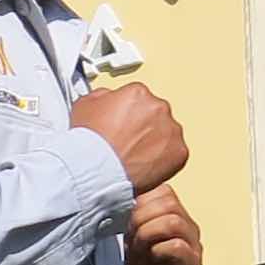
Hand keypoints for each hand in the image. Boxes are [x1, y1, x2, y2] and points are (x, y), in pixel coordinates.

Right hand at [69, 83, 188, 191]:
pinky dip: (163, 160)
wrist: (98, 171)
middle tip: (127, 142)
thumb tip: (108, 97)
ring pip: (166, 134)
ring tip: (134, 156)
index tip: (121, 125)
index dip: (127, 114)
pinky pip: (174, 154)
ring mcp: (172, 130)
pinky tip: (144, 165)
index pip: (138, 99)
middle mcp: (159, 107)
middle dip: (143, 127)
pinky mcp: (179, 152)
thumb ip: (102, 96)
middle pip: (154, 114)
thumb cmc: (90, 143)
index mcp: (138, 93)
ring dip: (154, 142)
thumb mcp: (84, 105)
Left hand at [124, 186, 202, 264]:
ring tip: (138, 249)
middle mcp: (187, 223)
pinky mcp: (193, 264)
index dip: (138, 202)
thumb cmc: (123, 257)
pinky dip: (157, 250)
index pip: (162, 189)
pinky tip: (150, 259)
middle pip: (168, 203)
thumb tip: (124, 183)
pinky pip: (177, 245)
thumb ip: (129, 204)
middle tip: (128, 239)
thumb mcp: (123, 225)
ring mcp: (194, 243)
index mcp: (171, 210)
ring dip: (146, 235)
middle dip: (140, 219)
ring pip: (173, 221)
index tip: (122, 221)